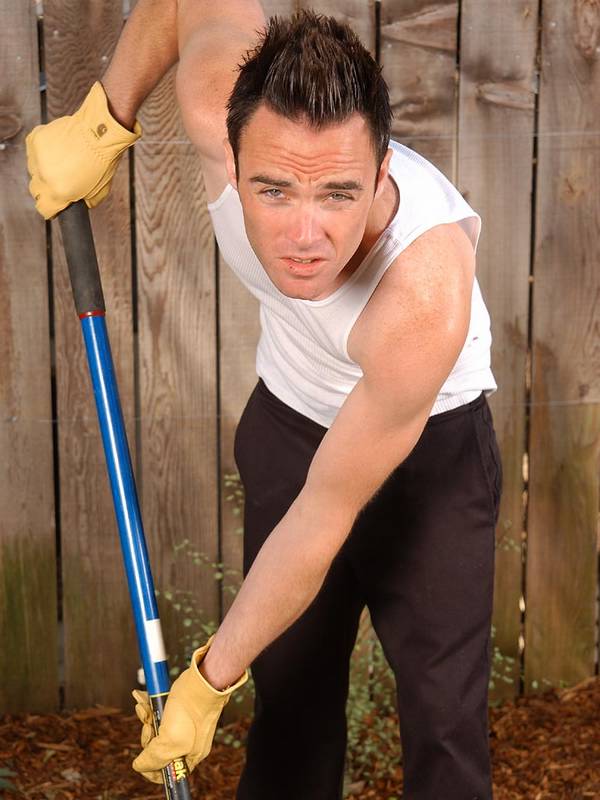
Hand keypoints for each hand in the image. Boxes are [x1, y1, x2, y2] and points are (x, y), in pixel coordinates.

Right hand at [25, 81, 140, 218]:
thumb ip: (83, 202)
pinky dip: (43, 152)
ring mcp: (37, 157)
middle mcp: (44, 176)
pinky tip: (57, 150)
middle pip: (36, 190)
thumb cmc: (102, 162)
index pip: (44, 208)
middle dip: (47, 188)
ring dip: (44, 168)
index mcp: (59, 192)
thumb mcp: (98, 192)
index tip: (56, 204)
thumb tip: (74, 204)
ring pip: (34, 170)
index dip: (51, 208)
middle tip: (61, 180)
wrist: (100, 131)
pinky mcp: (35, 139)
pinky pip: (33, 152)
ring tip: (63, 161)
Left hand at [131, 637, 247, 783]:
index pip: (167, 773)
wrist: (202, 679)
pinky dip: (149, 707)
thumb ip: (153, 758)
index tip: (142, 758)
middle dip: (148, 737)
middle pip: (158, 750)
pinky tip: (142, 698)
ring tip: (143, 707)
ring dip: (146, 718)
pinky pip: (159, 714)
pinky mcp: (178, 710)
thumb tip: (139, 766)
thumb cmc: (191, 710)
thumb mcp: (170, 741)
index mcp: (189, 756)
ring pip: (157, 729)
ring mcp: (183, 725)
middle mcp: (187, 743)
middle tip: (149, 726)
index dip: (151, 769)